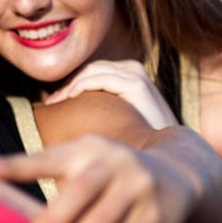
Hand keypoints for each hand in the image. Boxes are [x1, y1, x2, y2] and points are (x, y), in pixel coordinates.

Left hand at [0, 134, 198, 222]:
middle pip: (80, 191)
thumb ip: (56, 186)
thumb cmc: (111, 181)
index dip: (17, 164)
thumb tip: (10, 221)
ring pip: (100, 221)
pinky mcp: (153, 214)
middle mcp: (111, 162)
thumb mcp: (88, 168)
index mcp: (85, 148)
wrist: (179, 181)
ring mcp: (135, 187)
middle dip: (55, 219)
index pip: (47, 157)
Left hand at [46, 60, 176, 128]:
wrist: (171, 154)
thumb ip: (100, 108)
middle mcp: (134, 70)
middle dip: (67, 83)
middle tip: (50, 103)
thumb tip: (66, 110)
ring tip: (55, 103)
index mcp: (129, 75)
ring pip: (92, 71)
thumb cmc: (140, 141)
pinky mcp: (138, 86)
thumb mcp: (116, 119)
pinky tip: (68, 99)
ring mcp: (137, 76)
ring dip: (70, 85)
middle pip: (89, 68)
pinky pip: (100, 78)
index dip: (70, 83)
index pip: (91, 70)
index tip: (53, 102)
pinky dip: (80, 86)